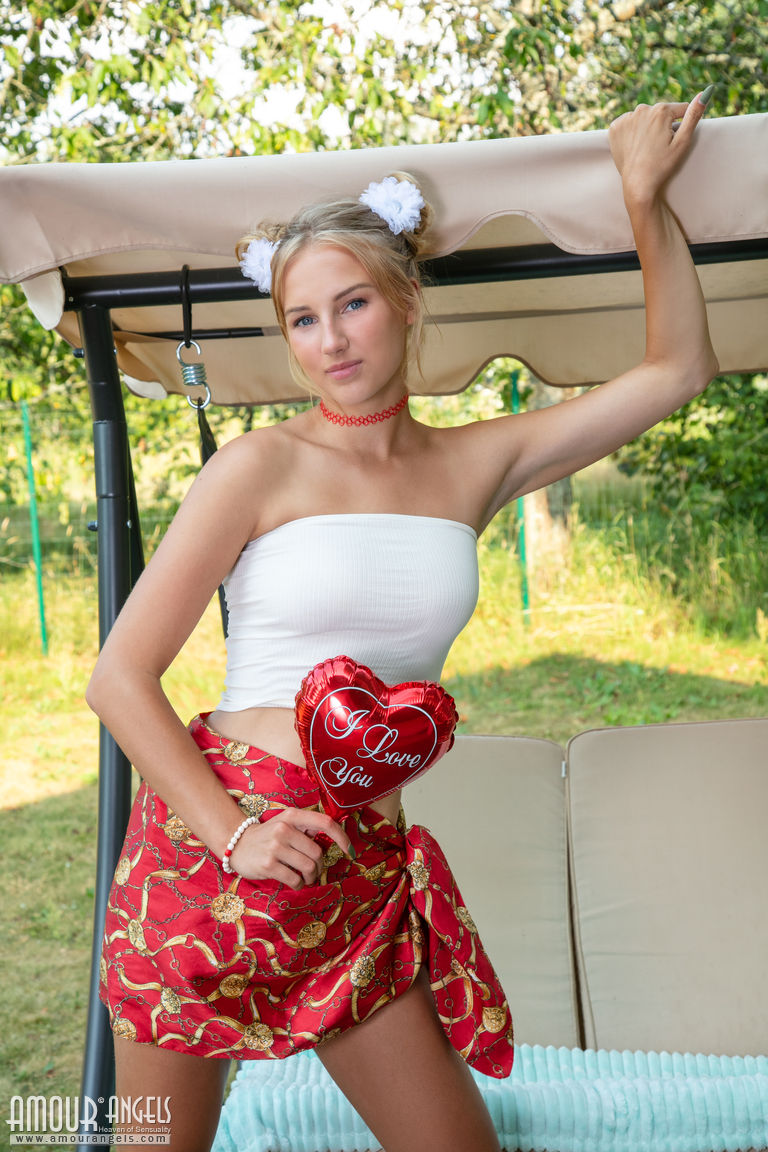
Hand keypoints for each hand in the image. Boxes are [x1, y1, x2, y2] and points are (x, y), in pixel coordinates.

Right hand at [229, 806, 353, 888]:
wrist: (236, 844)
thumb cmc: (268, 836)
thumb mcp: (286, 823)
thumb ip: (307, 828)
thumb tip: (335, 840)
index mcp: (292, 815)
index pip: (325, 822)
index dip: (342, 837)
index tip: (350, 851)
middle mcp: (284, 828)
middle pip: (318, 852)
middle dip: (320, 866)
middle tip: (313, 871)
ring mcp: (275, 847)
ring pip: (309, 867)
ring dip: (311, 877)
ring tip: (305, 878)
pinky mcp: (268, 865)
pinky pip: (295, 879)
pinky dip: (299, 884)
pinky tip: (295, 882)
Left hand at [608, 91, 710, 204]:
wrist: (638, 184)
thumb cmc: (662, 165)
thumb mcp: (682, 142)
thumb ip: (693, 116)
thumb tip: (705, 93)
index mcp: (661, 110)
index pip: (679, 110)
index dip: (680, 125)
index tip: (672, 141)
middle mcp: (642, 109)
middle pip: (660, 113)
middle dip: (662, 125)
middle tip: (658, 146)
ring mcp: (626, 118)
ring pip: (644, 118)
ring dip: (647, 127)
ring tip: (647, 147)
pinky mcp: (614, 128)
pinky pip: (628, 124)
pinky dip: (632, 132)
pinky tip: (634, 145)